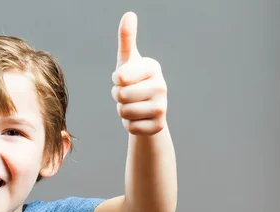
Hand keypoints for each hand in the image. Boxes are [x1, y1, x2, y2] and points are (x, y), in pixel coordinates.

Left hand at [111, 12, 166, 135]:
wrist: (147, 108)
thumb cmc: (134, 80)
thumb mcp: (128, 60)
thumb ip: (126, 38)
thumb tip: (129, 14)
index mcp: (153, 67)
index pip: (119, 77)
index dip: (117, 80)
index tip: (124, 78)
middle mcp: (162, 86)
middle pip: (120, 96)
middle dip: (118, 97)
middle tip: (128, 94)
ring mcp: (162, 107)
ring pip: (124, 113)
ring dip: (123, 111)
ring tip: (133, 105)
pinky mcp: (159, 125)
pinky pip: (130, 127)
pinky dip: (129, 124)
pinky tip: (139, 118)